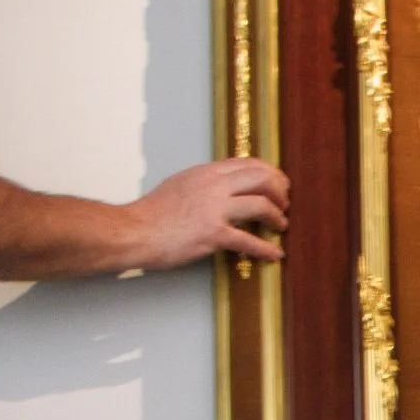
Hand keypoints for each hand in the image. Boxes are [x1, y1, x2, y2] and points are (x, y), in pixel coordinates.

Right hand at [121, 157, 288, 267]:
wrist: (133, 231)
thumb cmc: (152, 213)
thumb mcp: (180, 184)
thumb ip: (204, 183)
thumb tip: (222, 186)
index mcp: (206, 173)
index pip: (248, 164)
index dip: (269, 173)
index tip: (278, 182)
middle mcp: (213, 186)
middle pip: (261, 179)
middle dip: (280, 191)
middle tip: (286, 203)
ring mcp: (215, 209)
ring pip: (261, 204)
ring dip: (277, 216)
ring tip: (281, 225)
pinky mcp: (214, 234)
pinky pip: (249, 241)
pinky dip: (266, 249)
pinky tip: (275, 254)